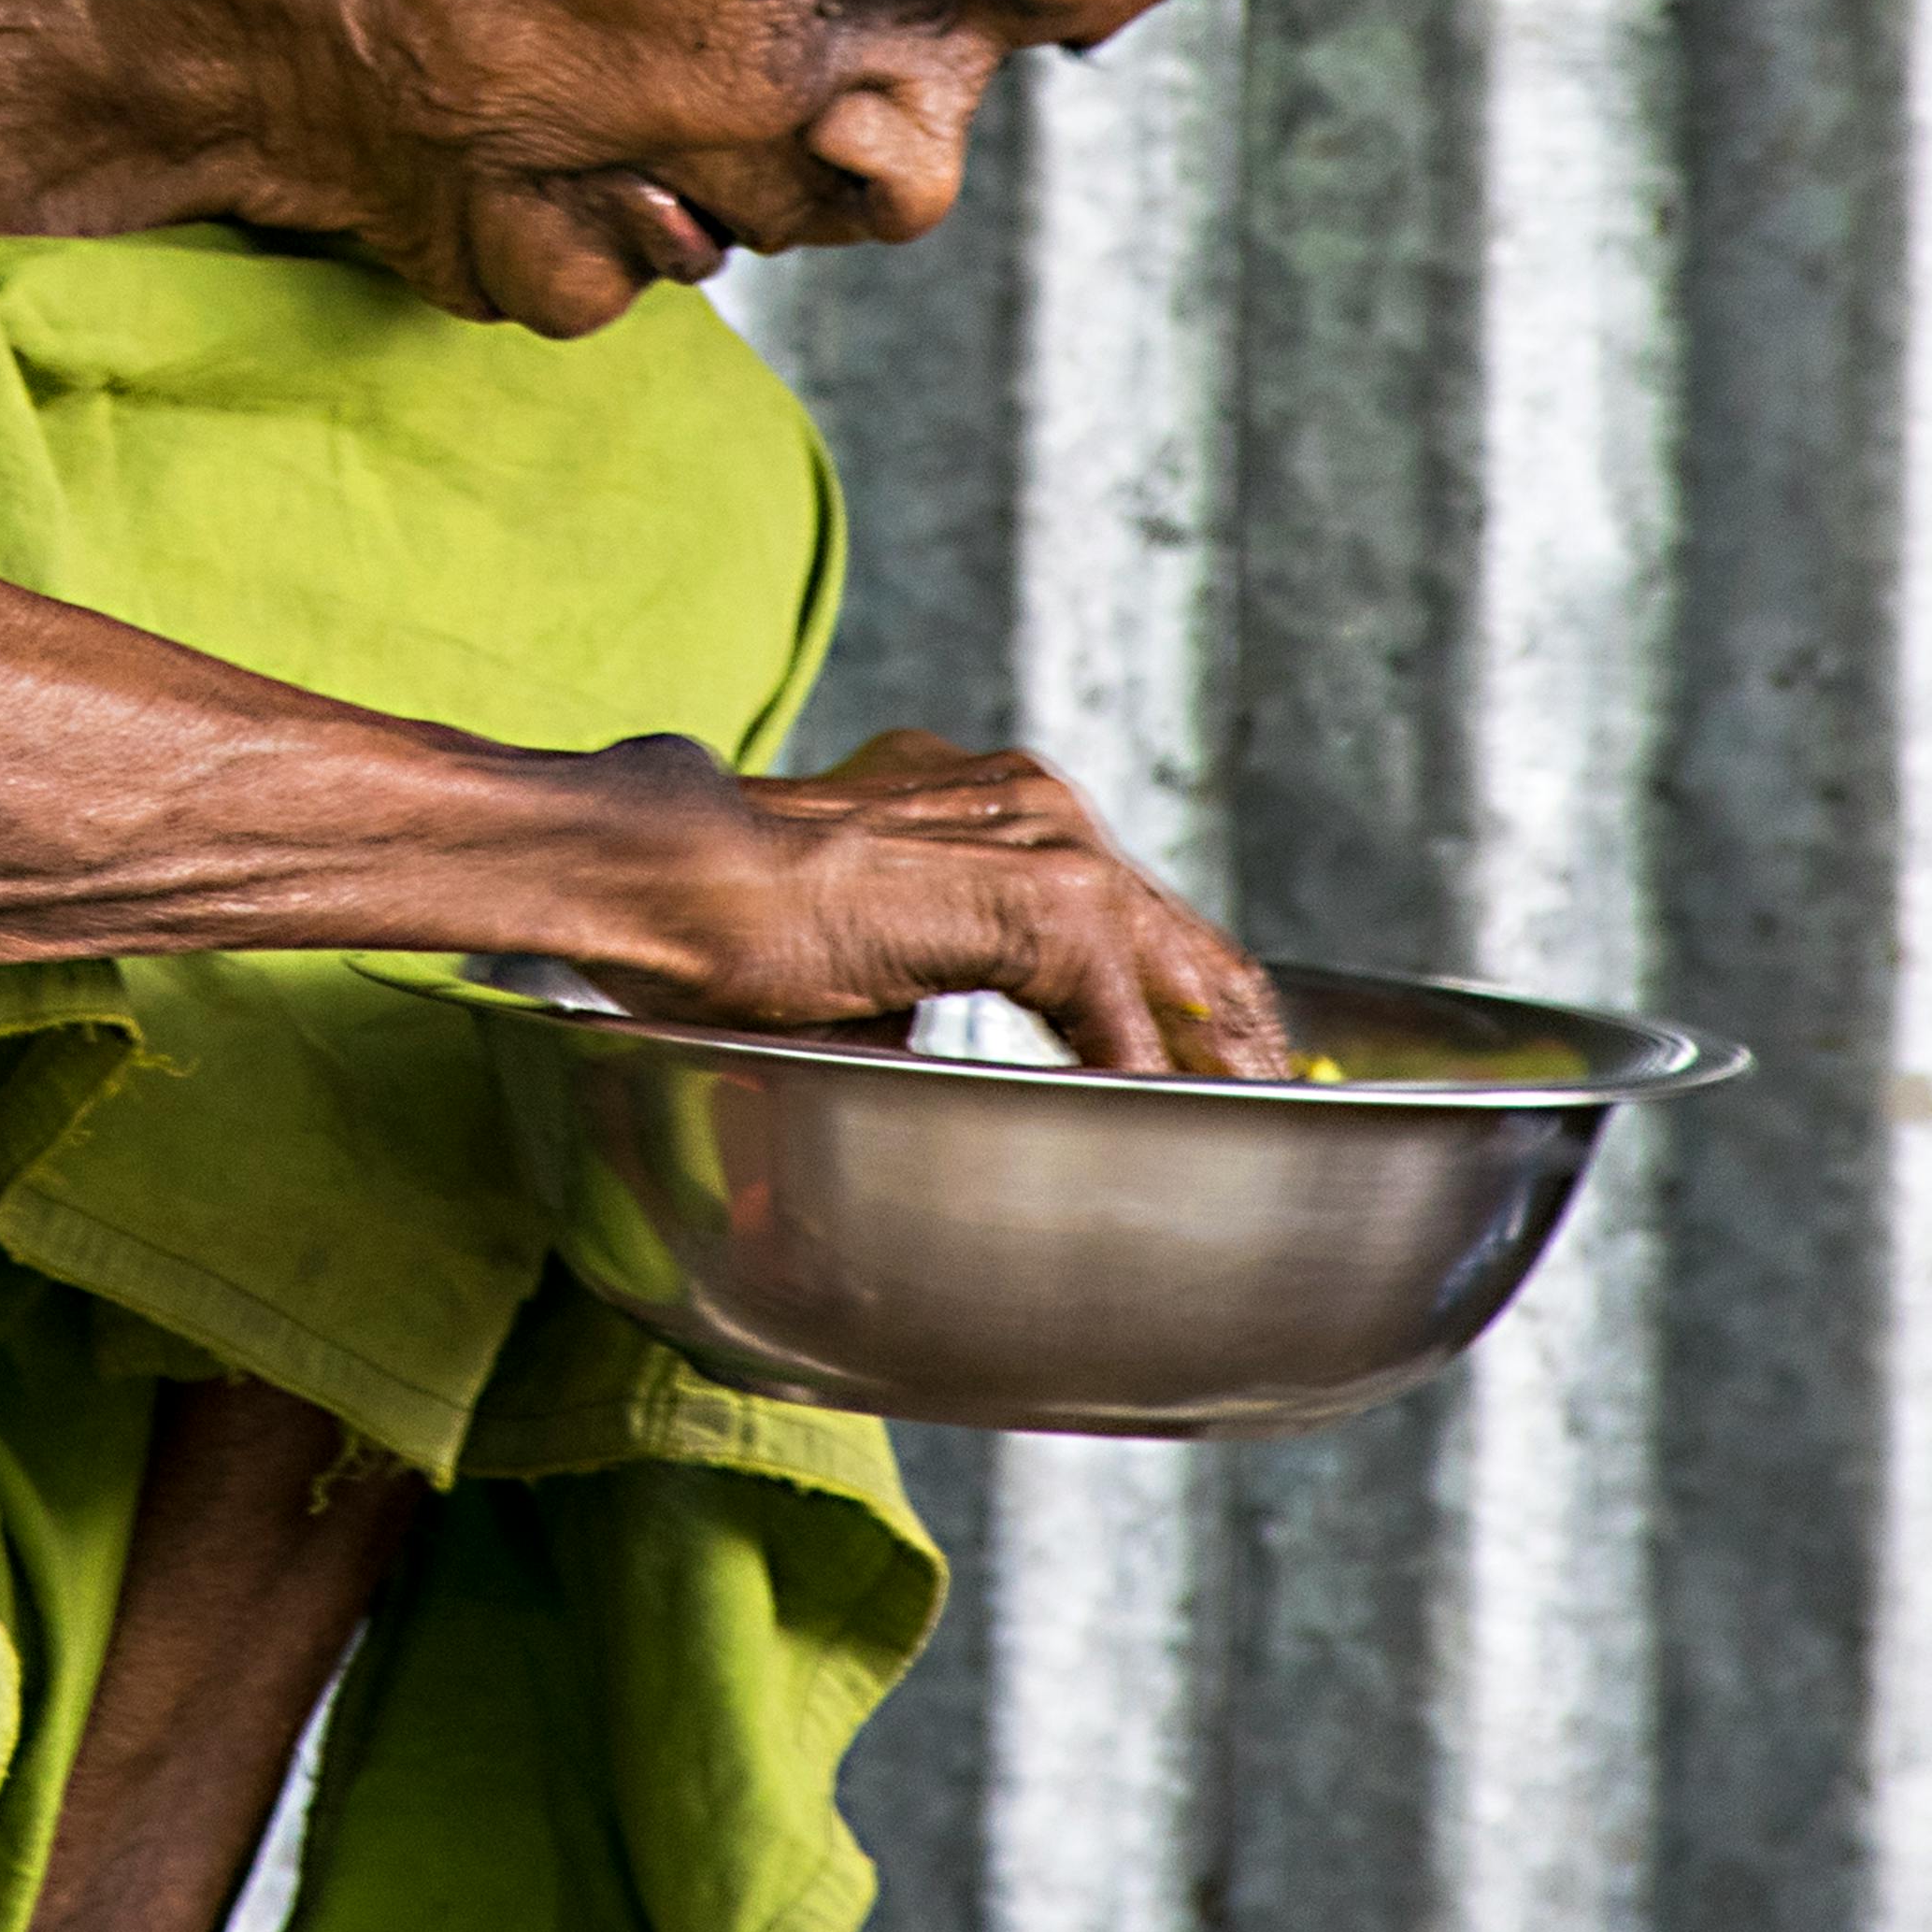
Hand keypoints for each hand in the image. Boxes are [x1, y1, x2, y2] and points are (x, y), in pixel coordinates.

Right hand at [555, 722, 1288, 1078]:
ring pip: (1168, 965)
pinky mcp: (1036, 894)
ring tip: (1242, 1126)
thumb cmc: (720, 931)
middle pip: (1175, 933)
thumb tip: (951, 1096)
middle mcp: (1031, 803)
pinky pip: (1119, 1013)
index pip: (1119, 907)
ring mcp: (1041, 835)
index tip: (1213, 1063)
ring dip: (1206, 1057)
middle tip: (1267, 1105)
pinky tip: (1157, 1128)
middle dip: (1225, 1029)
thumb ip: (932, 1004)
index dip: (1177, 993)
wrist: (664, 874)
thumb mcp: (863, 967)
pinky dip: (1143, 1078)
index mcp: (986, 807)